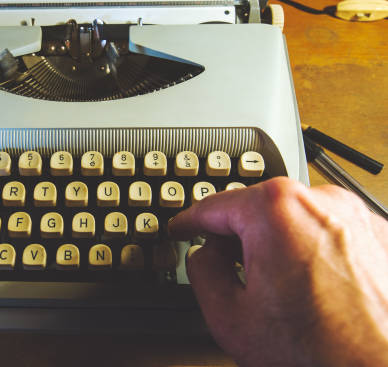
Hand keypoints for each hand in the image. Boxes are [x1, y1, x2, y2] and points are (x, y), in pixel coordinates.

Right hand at [169, 177, 387, 365]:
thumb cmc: (322, 354)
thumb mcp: (230, 317)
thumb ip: (201, 271)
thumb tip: (204, 255)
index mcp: (276, 209)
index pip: (214, 205)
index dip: (190, 221)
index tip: (182, 228)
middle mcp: (319, 200)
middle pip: (256, 207)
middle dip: (236, 236)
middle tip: (226, 270)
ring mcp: (353, 215)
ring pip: (292, 217)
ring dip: (274, 243)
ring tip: (274, 290)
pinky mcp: (376, 234)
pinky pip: (326, 230)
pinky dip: (308, 249)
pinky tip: (306, 288)